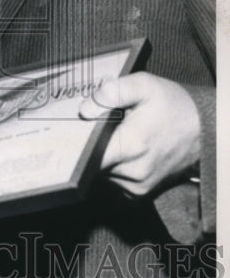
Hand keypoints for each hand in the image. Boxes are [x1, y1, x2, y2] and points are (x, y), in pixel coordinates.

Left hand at [79, 73, 200, 197]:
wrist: (205, 129)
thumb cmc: (174, 105)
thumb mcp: (144, 85)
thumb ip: (112, 92)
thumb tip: (84, 109)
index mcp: (130, 146)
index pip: (86, 154)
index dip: (75, 142)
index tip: (72, 131)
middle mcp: (133, 172)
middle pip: (91, 163)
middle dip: (89, 146)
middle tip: (97, 128)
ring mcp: (137, 186)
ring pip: (101, 173)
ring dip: (102, 157)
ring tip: (115, 137)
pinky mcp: (140, 193)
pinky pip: (114, 181)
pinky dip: (113, 167)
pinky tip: (123, 150)